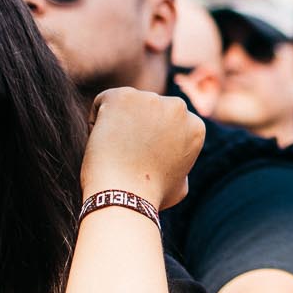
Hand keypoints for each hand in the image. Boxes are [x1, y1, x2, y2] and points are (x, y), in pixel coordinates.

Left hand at [81, 88, 203, 206]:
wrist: (125, 196)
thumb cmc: (150, 197)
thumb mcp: (181, 185)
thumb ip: (180, 163)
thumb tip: (175, 160)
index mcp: (194, 126)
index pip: (168, 123)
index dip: (153, 143)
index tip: (142, 160)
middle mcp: (177, 107)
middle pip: (149, 110)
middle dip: (137, 128)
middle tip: (126, 155)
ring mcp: (149, 99)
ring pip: (126, 106)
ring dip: (118, 125)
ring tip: (115, 152)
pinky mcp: (122, 96)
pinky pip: (102, 103)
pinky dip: (97, 122)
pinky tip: (103, 144)